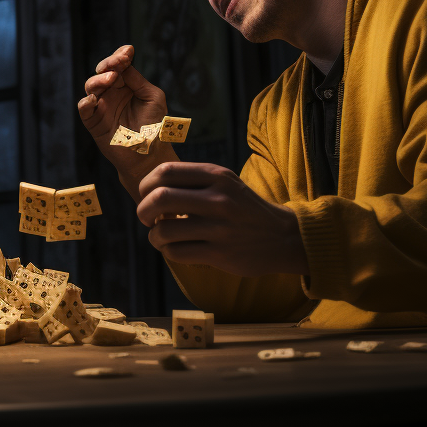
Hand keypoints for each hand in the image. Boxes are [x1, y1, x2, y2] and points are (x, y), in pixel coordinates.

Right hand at [78, 44, 174, 198]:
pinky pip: (84, 108)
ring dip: (98, 80)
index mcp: (126, 85)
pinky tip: (95, 99)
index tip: (128, 52)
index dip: (120, 56)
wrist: (149, 154)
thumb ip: (138, 80)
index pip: (119, 65)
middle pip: (102, 71)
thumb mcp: (153, 97)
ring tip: (110, 79)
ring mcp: (101, 106)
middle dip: (109, 64)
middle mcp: (112, 92)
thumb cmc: (154, 126)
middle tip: (119, 63)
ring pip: (91, 86)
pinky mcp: (93, 121)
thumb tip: (125, 65)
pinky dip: (87, 102)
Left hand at [137, 162, 308, 277]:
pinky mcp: (220, 254)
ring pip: (164, 230)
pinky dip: (166, 251)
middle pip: (159, 198)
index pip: (165, 172)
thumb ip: (192, 179)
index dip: (146, 184)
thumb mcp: (224, 181)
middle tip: (145, 217)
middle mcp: (217, 199)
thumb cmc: (243, 206)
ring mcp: (219, 228)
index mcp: (216, 176)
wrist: (283, 236)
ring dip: (154, 235)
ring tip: (159, 236)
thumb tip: (150, 187)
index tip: (145, 194)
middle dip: (143, 209)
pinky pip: (176, 252)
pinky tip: (172, 248)